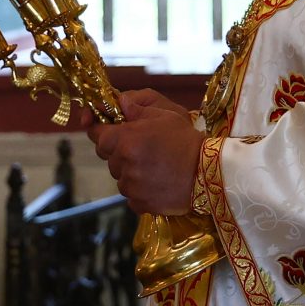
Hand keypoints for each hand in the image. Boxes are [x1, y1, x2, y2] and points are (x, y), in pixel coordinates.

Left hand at [90, 90, 201, 217]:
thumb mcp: (164, 115)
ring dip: (130, 172)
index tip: (107, 130)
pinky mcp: (139, 203)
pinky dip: (140, 190)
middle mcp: (124, 163)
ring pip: (120, 178)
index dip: (100, 130)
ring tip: (154, 167)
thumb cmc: (186, 139)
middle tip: (141, 148)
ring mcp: (131, 186)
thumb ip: (136, 108)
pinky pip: (131, 196)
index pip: (97, 135)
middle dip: (119, 152)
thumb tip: (119, 102)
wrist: (207, 172)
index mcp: (126, 139)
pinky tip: (157, 182)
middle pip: (108, 157)